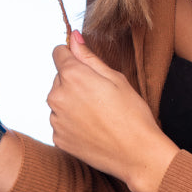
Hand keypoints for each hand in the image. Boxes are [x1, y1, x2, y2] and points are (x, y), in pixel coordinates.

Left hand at [49, 32, 177, 191]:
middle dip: (74, 81)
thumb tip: (73, 37)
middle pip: (59, 78)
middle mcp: (57, 97)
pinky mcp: (57, 138)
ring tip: (98, 114)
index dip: (73, 56)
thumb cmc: (132, 113)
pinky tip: (92, 128)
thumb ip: (88, 57)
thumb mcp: (115, 78)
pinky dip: (72, 122)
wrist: (136, 154)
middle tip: (100, 95)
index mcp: (72, 76)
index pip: (58, 53)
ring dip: (72, 103)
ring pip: (59, 101)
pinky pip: (61, 122)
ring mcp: (55, 120)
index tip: (85, 65)